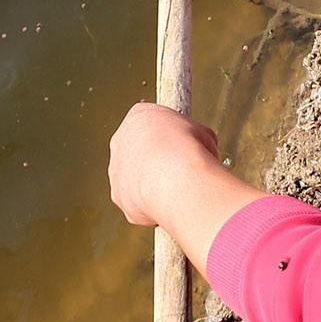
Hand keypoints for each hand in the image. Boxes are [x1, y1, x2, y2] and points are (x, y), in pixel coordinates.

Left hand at [108, 103, 223, 228]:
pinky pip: (135, 202)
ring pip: (135, 179)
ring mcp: (116, 170)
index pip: (151, 125)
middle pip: (139, 152)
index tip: (184, 149)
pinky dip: (150, 206)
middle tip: (180, 172)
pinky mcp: (118, 196)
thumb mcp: (202, 133)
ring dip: (152, 185)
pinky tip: (168, 204)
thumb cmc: (189, 151)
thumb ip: (195, 139)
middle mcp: (120, 141)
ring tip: (177, 190)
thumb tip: (204, 151)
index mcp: (139, 116)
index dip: (172, 139)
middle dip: (158, 162)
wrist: (174, 178)